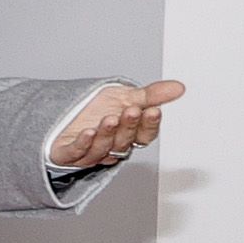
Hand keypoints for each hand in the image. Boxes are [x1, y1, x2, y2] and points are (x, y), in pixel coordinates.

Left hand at [49, 79, 185, 170]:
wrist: (65, 113)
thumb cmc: (96, 108)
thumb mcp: (126, 97)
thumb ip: (152, 95)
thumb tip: (178, 88)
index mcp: (128, 135)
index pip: (144, 135)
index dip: (149, 125)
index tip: (153, 111)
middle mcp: (111, 146)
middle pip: (124, 142)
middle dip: (129, 126)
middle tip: (132, 111)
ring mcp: (89, 152)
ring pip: (102, 148)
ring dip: (108, 134)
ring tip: (110, 119)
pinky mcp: (67, 154)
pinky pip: (76, 152)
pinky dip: (83, 144)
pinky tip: (87, 133)